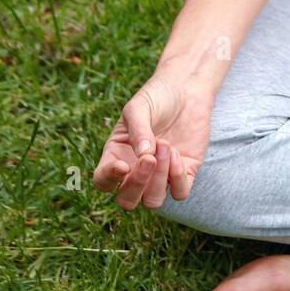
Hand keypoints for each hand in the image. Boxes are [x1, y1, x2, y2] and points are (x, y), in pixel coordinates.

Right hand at [92, 75, 213, 209]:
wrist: (186, 90)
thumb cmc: (156, 98)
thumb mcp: (140, 108)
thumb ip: (138, 131)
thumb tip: (144, 157)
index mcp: (116, 156)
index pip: (103, 181)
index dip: (109, 179)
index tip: (122, 165)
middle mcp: (136, 172)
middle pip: (127, 200)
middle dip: (137, 184)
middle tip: (150, 159)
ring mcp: (160, 176)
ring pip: (153, 201)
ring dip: (159, 178)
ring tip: (166, 146)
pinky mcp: (184, 173)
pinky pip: (180, 192)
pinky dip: (178, 178)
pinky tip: (178, 153)